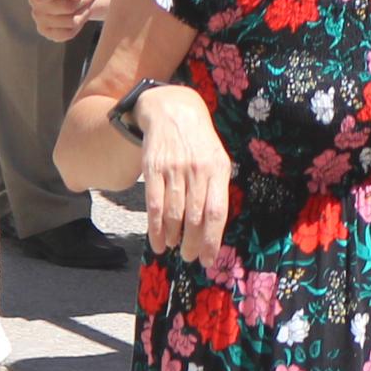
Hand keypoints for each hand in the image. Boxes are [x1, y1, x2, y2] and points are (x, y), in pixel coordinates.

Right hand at [133, 86, 231, 261]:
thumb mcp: (217, 160)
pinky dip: (154, 228)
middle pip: (194, 217)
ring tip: (174, 247)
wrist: (173, 110)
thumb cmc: (199, 143)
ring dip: (173, 237)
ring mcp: (174, 168)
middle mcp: (197, 170)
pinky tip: (157, 241)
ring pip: (173, 213)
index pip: (216, 212)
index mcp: (218, 169)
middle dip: (192, 243)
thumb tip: (213, 231)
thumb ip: (216, 191)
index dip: (211, 239)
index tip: (208, 259)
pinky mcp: (153, 167)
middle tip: (190, 257)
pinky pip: (153, 204)